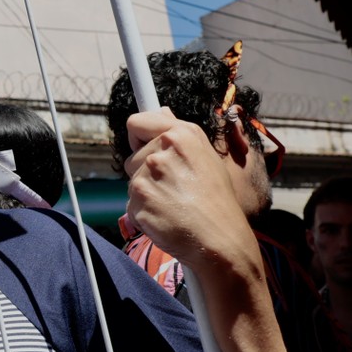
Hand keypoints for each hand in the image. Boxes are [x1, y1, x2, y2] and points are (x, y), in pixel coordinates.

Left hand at [121, 108, 252, 266]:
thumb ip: (179, 134)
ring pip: (132, 182)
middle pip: (132, 157)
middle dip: (145, 172)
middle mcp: (161, 152)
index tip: (141, 144)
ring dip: (146, 194)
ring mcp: (147, 177)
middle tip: (172, 187)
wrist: (220, 239)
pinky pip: (131, 205)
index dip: (139, 136)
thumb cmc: (217, 200)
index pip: (136, 122)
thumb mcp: (206, 157)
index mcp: (181, 135)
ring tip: (174, 204)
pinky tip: (166, 217)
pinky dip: (144, 213)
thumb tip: (160, 111)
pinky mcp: (138, 202)